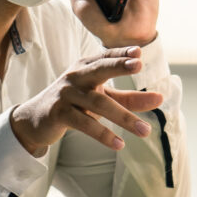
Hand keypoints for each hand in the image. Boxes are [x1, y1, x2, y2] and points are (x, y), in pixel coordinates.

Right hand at [9, 46, 160, 156]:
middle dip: (119, 66)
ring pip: (98, 103)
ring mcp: (66, 94)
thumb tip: (160, 98)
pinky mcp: (58, 113)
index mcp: (87, 66)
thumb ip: (130, 98)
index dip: (122, 53)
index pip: (107, 56)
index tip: (139, 52)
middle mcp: (76, 76)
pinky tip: (119, 144)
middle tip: (139, 65)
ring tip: (145, 131)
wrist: (36, 121)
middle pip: (100, 69)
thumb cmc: (75, 104)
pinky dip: (103, 134)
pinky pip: (84, 123)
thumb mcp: (102, 98)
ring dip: (124, 117)